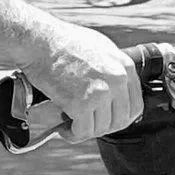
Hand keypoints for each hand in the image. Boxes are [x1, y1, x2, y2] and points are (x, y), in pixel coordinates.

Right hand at [23, 19, 141, 142]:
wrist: (39, 40)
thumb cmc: (63, 41)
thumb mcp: (100, 48)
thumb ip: (112, 69)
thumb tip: (114, 90)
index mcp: (125, 67)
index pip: (135, 106)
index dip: (119, 118)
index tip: (105, 120)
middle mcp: (117, 80)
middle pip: (120, 121)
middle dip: (102, 127)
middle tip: (86, 124)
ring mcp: (100, 93)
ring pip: (100, 129)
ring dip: (85, 131)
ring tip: (71, 124)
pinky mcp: (80, 103)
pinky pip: (82, 131)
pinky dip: (72, 134)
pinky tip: (64, 128)